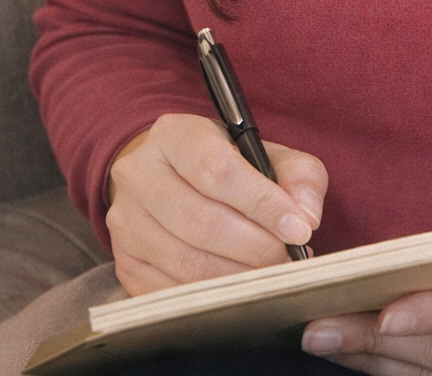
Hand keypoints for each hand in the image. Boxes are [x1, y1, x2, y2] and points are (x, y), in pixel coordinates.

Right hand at [106, 113, 327, 294]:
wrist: (169, 178)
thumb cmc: (225, 165)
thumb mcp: (263, 152)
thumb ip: (297, 175)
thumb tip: (306, 214)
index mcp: (174, 135)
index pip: (217, 171)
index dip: (262, 203)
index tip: (298, 227)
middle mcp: (139, 175)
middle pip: (201, 222)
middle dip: (256, 247)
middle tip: (289, 258)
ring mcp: (125, 223)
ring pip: (187, 262)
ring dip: (239, 276)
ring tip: (271, 273)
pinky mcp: (125, 265)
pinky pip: (172, 292)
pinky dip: (213, 297)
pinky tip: (240, 289)